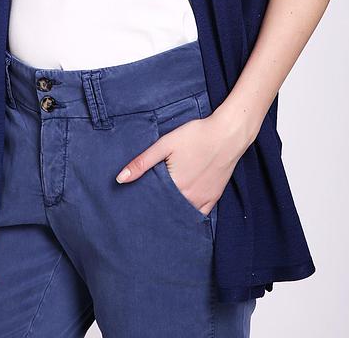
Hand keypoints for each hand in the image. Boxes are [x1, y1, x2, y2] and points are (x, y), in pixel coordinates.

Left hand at [114, 106, 251, 214]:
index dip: (142, 205)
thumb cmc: (196, 135)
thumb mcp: (165, 144)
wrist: (228, 134)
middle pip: (166, 211)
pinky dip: (188, 215)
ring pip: (182, 215)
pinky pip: (199, 215)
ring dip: (171, 214)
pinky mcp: (214, 198)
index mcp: (174, 186)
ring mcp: (203, 200)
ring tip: (159, 211)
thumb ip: (142, 163)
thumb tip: (120, 179)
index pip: (152, 204)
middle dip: (155, 210)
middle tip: (143, 210)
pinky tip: (180, 211)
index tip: (133, 208)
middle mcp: (189, 198)